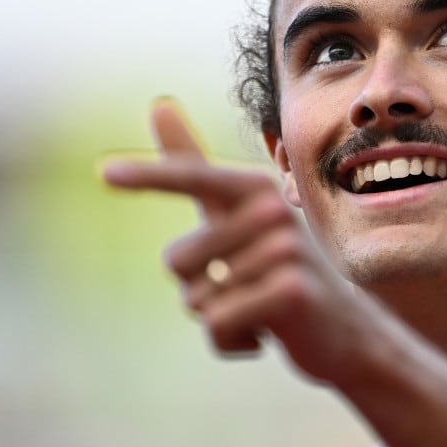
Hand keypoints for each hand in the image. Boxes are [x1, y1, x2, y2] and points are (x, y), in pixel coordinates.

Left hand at [103, 100, 371, 381]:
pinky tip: (264, 335)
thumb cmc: (275, 268)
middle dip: (198, 289)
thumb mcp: (234, 212)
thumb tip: (160, 104)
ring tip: (259, 309)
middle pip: (177, 262)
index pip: (191, 178)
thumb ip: (193, 164)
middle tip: (246, 288)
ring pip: (197, 300)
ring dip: (219, 318)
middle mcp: (271, 210)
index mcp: (254, 187)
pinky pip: (217, 323)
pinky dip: (230, 341)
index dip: (147, 177)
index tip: (104, 173)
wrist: (342, 330)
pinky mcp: (289, 292)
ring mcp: (285, 250)